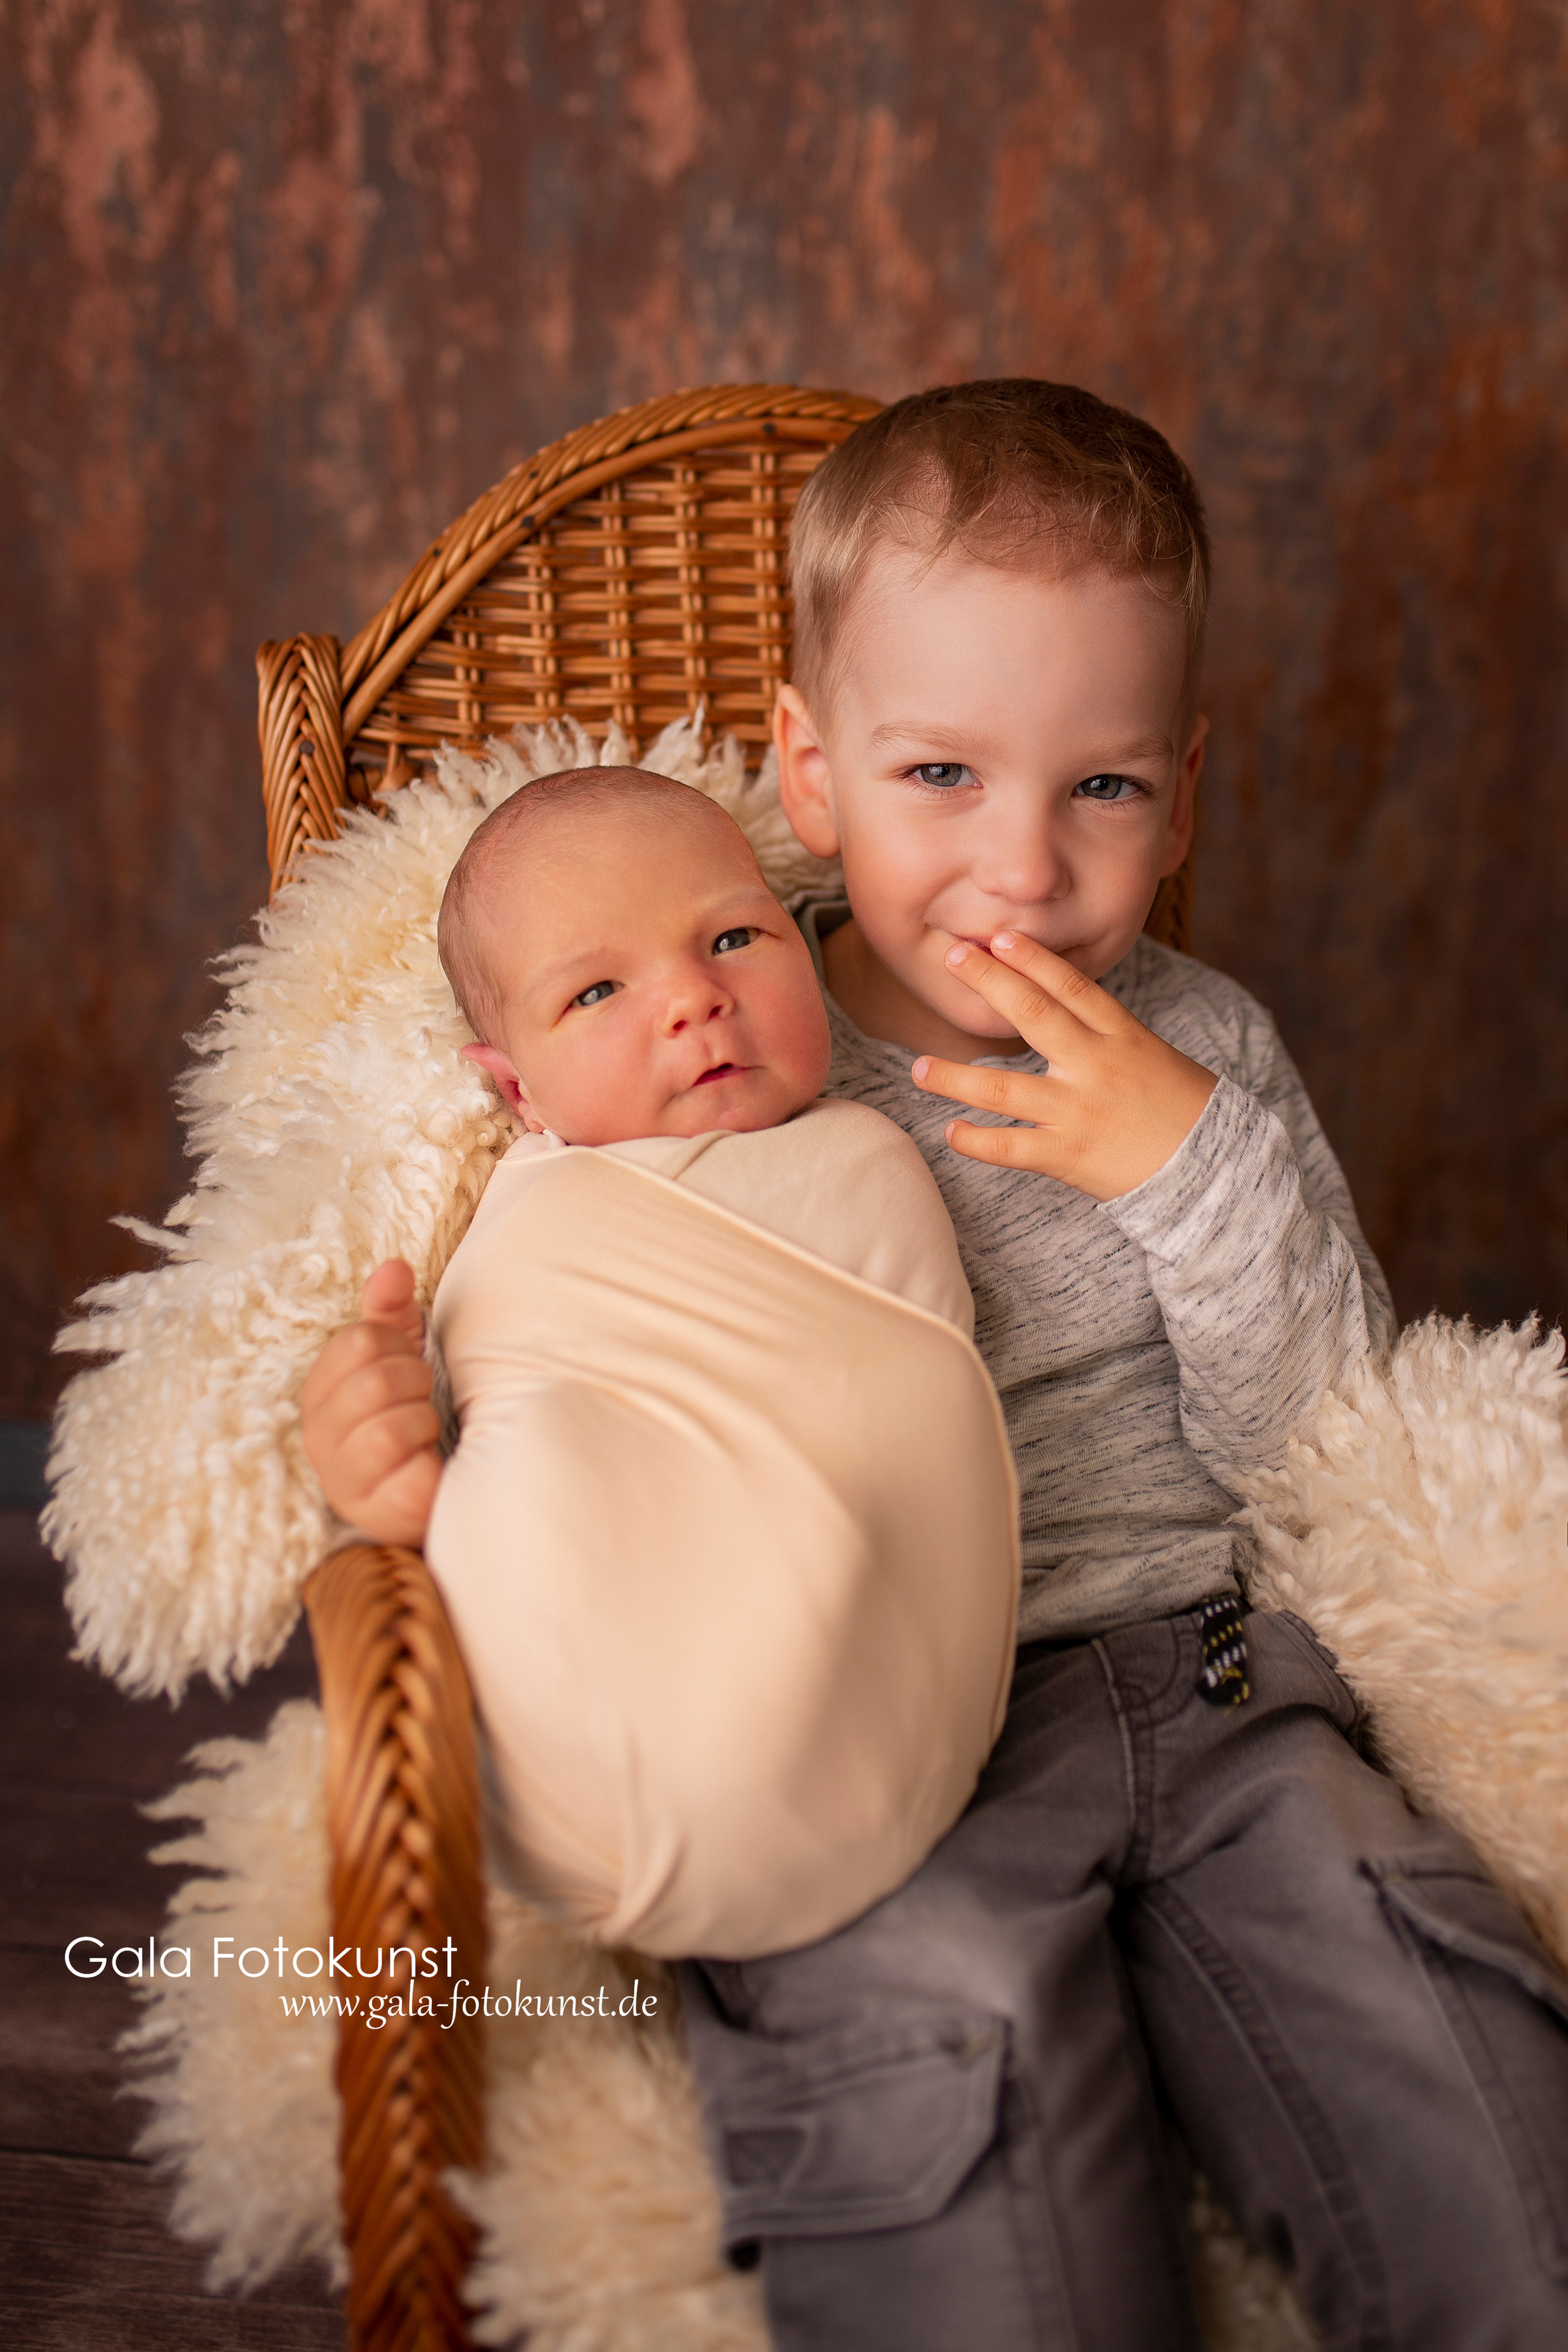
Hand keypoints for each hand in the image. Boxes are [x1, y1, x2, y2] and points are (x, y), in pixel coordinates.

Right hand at [299, 1260, 441, 1546]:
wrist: (434, 1487)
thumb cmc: (410, 1414)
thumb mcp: (400, 1357)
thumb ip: (391, 1313)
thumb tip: (394, 1268)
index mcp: (319, 1392)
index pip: (359, 1341)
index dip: (399, 1348)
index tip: (406, 1366)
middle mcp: (318, 1439)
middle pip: (375, 1382)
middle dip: (415, 1385)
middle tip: (421, 1401)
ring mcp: (343, 1482)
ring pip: (387, 1430)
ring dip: (422, 1424)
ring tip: (423, 1434)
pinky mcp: (377, 1516)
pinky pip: (407, 1478)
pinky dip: (430, 1466)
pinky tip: (428, 1467)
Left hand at [911, 932, 1218, 1201]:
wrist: (1214, 1169)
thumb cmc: (1183, 1108)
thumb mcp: (1152, 1055)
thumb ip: (1105, 1033)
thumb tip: (1059, 1004)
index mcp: (1122, 1036)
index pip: (1071, 986)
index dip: (1032, 959)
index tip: (998, 936)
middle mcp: (1096, 1066)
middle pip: (1033, 1016)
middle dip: (990, 983)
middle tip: (952, 957)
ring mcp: (1079, 1111)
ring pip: (1003, 1090)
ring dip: (954, 1078)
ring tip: (918, 1069)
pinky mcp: (1069, 1156)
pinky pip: (1012, 1147)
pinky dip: (978, 1142)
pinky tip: (951, 1133)